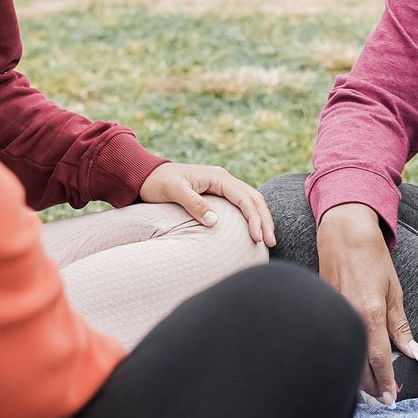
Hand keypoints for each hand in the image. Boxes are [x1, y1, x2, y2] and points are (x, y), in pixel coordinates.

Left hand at [138, 162, 275, 246]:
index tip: (258, 238)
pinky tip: (255, 229)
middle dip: (264, 220)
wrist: (146, 175)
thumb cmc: (158, 183)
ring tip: (268, 239)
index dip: (254, 218)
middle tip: (271, 243)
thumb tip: (214, 221)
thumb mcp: (174, 192)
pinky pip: (241, 203)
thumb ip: (194, 204)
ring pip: (251, 200)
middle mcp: (223, 179)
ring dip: (261, 218)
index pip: (245, 198)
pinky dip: (251, 216)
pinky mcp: (217, 193)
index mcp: (217, 177)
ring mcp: (221, 185)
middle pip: (254, 198)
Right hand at [315, 203, 417, 404]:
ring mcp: (333, 315)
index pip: (379, 359)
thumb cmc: (372, 259)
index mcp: (371, 314)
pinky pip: (333, 340)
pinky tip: (350, 362)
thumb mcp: (394, 292)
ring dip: (356, 375)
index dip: (385, 382)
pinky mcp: (323, 310)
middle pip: (358, 365)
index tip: (391, 399)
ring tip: (369, 387)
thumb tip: (414, 353)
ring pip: (344, 355)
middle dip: (371, 386)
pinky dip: (343, 355)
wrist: (343, 235)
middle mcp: (350, 318)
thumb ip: (401, 327)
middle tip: (382, 398)